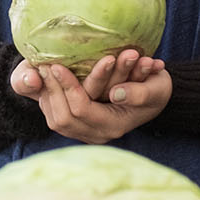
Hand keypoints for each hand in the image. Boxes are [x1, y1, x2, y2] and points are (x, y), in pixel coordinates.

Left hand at [11, 59, 169, 143]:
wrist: (157, 98)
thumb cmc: (158, 89)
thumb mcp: (156, 89)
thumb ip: (138, 93)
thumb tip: (115, 94)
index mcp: (114, 125)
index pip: (82, 109)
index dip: (69, 87)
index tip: (57, 65)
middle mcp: (99, 134)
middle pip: (64, 118)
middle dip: (53, 90)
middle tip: (43, 65)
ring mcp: (88, 134)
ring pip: (56, 120)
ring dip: (47, 95)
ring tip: (40, 70)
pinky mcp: (80, 128)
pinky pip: (56, 118)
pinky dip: (48, 100)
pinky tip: (45, 82)